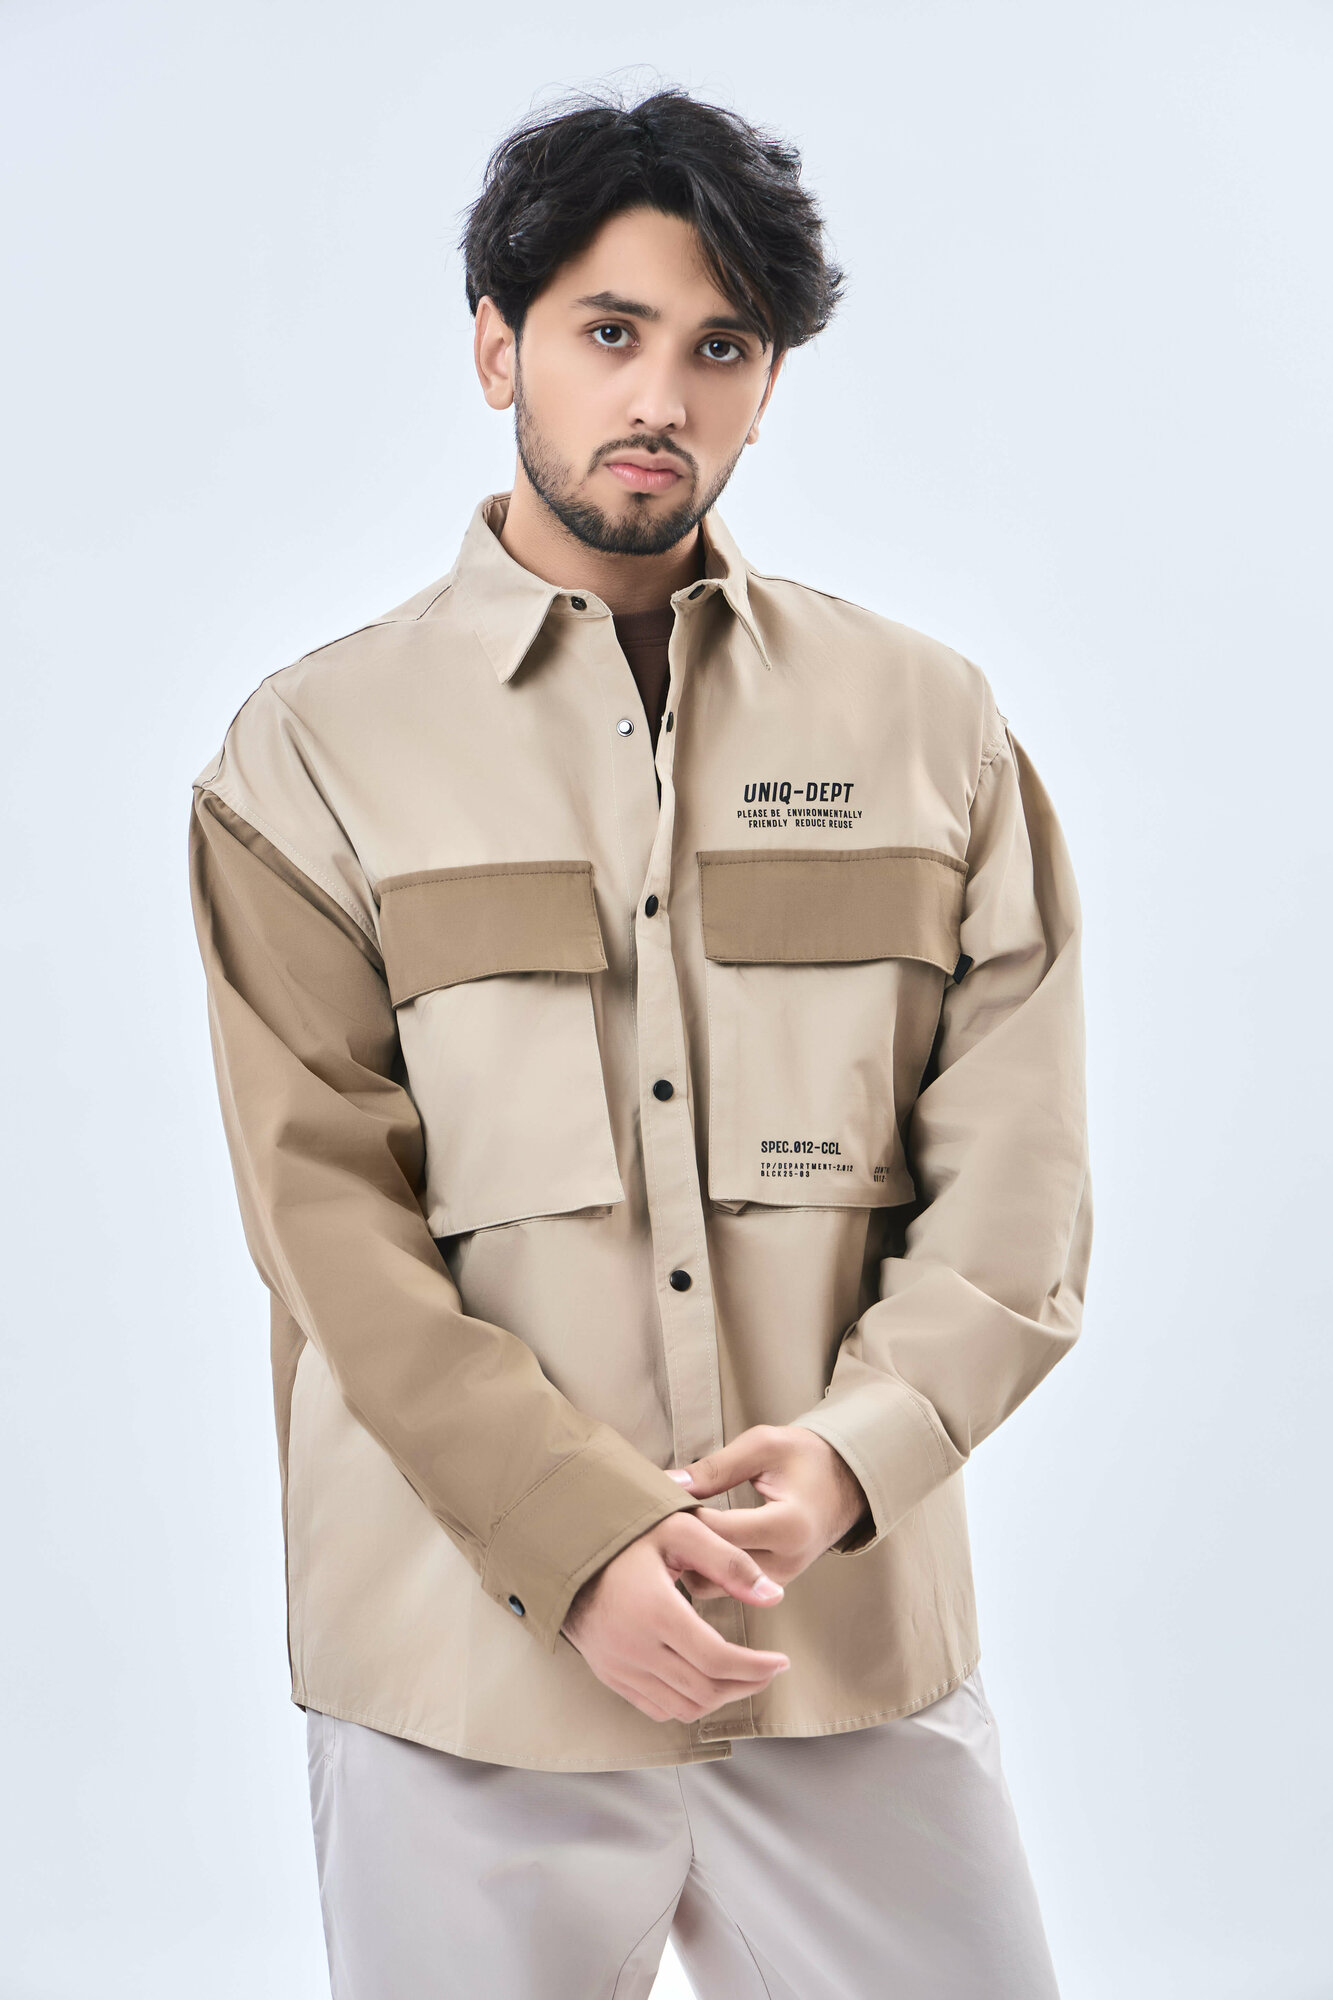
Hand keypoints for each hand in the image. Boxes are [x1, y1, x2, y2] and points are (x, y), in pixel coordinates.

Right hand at [560, 1510, 790, 1723]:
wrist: (566, 1549)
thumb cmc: (627, 1535)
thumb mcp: (681, 1530)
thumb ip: (729, 1561)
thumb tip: (773, 1596)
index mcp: (655, 1610)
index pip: (716, 1659)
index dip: (755, 1667)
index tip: (781, 1661)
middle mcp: (634, 1647)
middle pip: (704, 1689)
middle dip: (746, 1685)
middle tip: (769, 1670)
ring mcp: (619, 1666)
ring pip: (683, 1706)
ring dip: (721, 1698)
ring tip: (743, 1677)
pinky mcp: (609, 1674)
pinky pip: (656, 1708)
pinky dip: (688, 1704)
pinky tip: (705, 1683)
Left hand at [666, 1425, 870, 1601]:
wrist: (847, 1483)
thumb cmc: (806, 1457)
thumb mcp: (763, 1446)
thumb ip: (715, 1467)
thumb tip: (669, 1484)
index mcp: (788, 1525)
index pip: (719, 1532)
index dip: (684, 1515)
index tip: (659, 1496)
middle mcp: (786, 1562)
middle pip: (712, 1566)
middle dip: (680, 1543)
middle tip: (654, 1517)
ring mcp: (779, 1580)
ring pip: (713, 1586)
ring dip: (689, 1560)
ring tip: (672, 1528)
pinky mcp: (770, 1586)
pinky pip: (725, 1587)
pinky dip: (704, 1567)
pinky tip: (691, 1541)